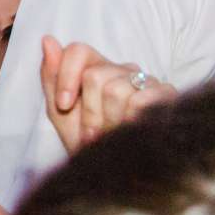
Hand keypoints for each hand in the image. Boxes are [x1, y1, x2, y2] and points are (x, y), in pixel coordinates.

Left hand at [39, 36, 176, 153]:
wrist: (115, 174)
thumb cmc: (89, 143)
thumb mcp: (62, 115)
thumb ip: (52, 79)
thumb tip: (47, 39)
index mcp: (97, 69)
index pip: (78, 51)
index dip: (66, 78)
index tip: (64, 106)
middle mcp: (123, 70)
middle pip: (95, 76)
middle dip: (89, 112)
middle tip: (94, 134)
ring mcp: (146, 81)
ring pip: (115, 90)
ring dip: (108, 123)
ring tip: (112, 136)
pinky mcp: (167, 95)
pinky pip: (140, 102)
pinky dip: (129, 124)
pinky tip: (131, 133)